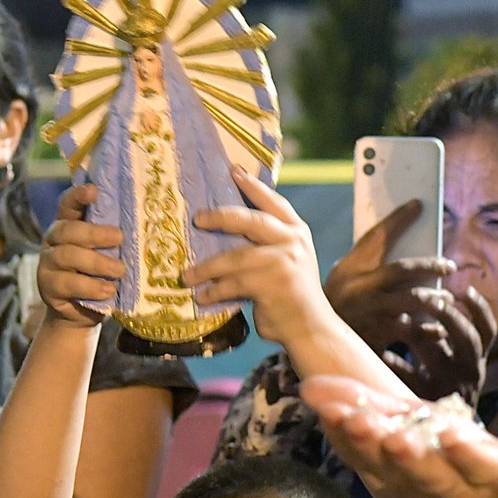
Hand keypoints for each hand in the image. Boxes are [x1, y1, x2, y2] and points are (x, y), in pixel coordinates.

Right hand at [37, 184, 123, 327]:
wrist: (82, 312)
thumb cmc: (100, 274)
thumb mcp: (107, 252)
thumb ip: (113, 238)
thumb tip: (146, 225)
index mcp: (68, 224)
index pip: (68, 204)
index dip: (78, 195)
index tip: (93, 190)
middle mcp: (53, 240)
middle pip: (68, 229)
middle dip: (95, 233)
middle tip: (120, 238)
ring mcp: (47, 263)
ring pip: (67, 256)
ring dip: (97, 262)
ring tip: (119, 271)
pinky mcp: (47, 287)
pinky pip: (67, 283)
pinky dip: (90, 286)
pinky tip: (108, 290)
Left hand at [187, 165, 332, 346]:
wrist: (310, 327)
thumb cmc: (291, 293)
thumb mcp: (287, 259)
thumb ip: (267, 242)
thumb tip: (224, 227)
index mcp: (297, 230)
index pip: (273, 201)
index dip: (252, 185)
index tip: (232, 170)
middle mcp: (293, 241)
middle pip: (251, 220)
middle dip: (221, 217)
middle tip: (198, 218)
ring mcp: (284, 262)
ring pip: (235, 257)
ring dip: (207, 268)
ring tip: (187, 275)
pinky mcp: (273, 285)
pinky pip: (234, 284)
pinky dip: (215, 291)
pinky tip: (203, 296)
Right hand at [301, 374, 497, 497]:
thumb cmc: (446, 462)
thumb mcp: (404, 428)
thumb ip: (360, 407)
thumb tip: (308, 387)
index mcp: (395, 471)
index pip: (365, 453)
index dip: (345, 433)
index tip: (326, 408)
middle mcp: (425, 485)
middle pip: (395, 468)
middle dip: (373, 444)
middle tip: (354, 421)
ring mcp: (466, 487)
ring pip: (435, 476)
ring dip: (413, 459)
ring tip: (396, 439)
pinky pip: (486, 469)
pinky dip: (470, 455)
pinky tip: (455, 437)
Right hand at [326, 201, 495, 401]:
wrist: (314, 343)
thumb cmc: (339, 302)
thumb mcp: (345, 276)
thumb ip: (369, 258)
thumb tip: (403, 233)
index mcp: (350, 271)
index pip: (377, 237)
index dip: (399, 219)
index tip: (419, 204)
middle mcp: (359, 290)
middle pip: (403, 270)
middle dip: (430, 265)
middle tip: (450, 266)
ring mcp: (368, 315)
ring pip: (411, 301)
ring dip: (434, 299)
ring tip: (447, 300)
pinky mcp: (377, 339)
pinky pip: (411, 332)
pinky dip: (429, 331)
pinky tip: (440, 330)